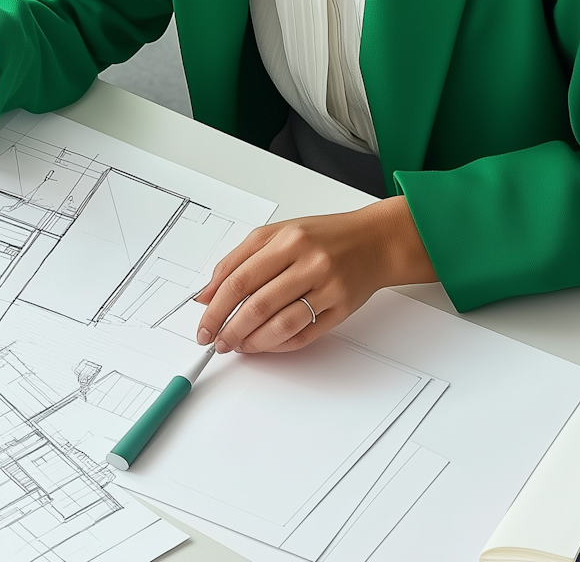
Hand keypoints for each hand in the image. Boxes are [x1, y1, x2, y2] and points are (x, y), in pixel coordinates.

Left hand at [193, 196, 436, 354]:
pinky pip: (303, 335)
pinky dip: (278, 345)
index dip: (216, 307)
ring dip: (252, 342)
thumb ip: (239, 259)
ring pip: (280, 326)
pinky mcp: (340, 310)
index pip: (240, 279)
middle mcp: (309, 263)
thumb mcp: (278, 233)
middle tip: (216, 341)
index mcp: (288, 240)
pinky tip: (265, 344)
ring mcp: (327, 288)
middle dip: (230, 329)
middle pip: (258, 306)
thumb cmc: (324, 237)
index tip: (204, 323)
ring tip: (238, 345)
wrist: (375, 242)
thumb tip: (207, 293)